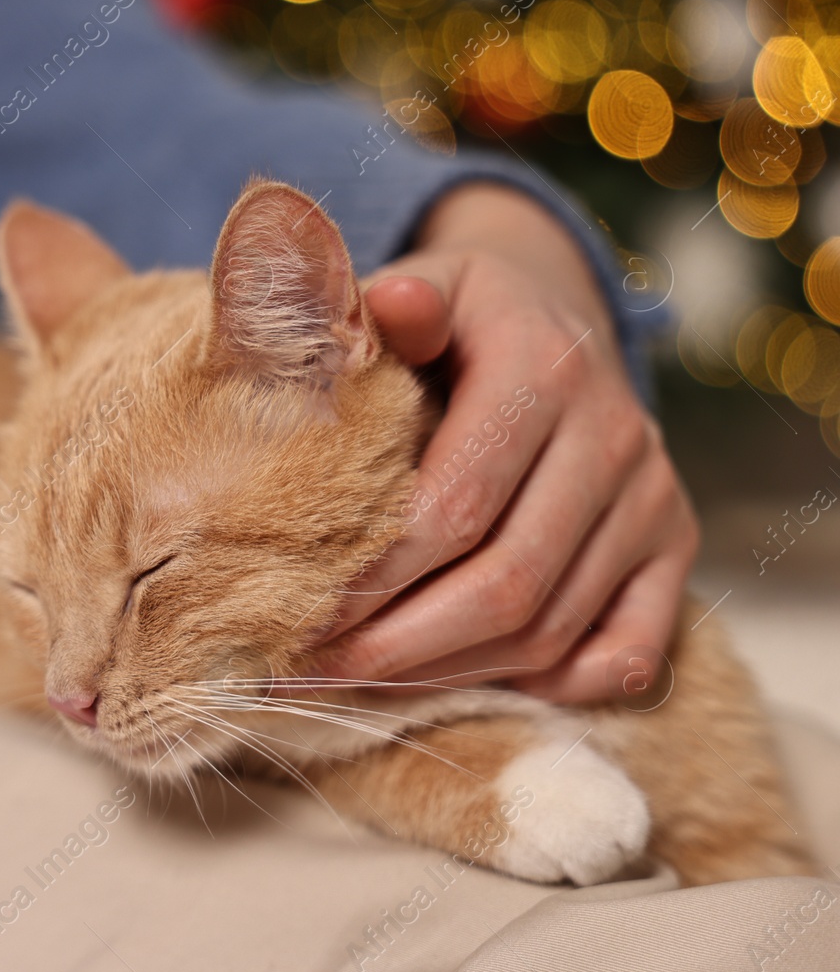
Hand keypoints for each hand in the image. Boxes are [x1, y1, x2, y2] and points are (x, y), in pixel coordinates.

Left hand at [317, 183, 698, 702]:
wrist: (556, 316)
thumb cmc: (457, 319)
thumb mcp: (424, 286)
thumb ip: (392, 302)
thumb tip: (387, 304)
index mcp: (543, 370)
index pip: (456, 504)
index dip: (374, 575)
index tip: (297, 613)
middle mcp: (614, 437)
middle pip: (505, 583)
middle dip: (399, 644)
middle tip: (316, 670)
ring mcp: (653, 498)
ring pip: (552, 628)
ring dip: (450, 670)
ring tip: (363, 681)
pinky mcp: (674, 545)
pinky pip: (626, 654)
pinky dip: (547, 684)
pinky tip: (466, 678)